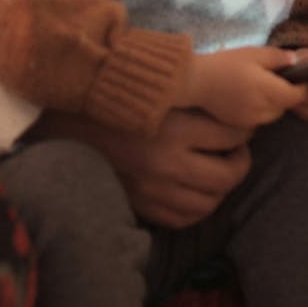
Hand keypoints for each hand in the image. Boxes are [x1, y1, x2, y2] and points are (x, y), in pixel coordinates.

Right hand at [28, 108, 253, 228]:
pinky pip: (185, 218)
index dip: (245, 128)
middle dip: (240, 160)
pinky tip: (194, 189)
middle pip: (229, 174)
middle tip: (235, 149)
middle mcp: (168, 162)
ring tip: (216, 169)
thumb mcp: (154, 88)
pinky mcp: (142, 207)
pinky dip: (197, 207)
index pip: (233, 133)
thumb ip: (191, 92)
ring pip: (211, 202)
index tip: (241, 124)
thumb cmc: (114, 98)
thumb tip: (231, 94)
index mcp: (174, 125)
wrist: (63, 126)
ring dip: (221, 186)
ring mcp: (155, 190)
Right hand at [183, 45, 307, 127]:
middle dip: (286, 95)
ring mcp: (251, 120)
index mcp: (268, 90)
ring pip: (273, 115)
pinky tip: (249, 98)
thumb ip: (277, 57)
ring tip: (261, 89)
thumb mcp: (254, 53)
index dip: (300, 88)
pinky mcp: (240, 124)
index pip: (296, 96)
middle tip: (276, 80)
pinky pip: (259, 120)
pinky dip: (260, 111)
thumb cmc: (226, 64)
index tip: (297, 78)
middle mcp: (262, 109)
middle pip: (285, 106)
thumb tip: (295, 61)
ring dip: (273, 105)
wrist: (196, 82)